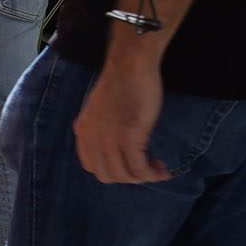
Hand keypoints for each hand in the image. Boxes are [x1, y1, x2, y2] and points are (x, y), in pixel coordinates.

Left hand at [75, 46, 169, 184]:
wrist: (130, 66)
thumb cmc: (121, 83)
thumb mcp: (100, 109)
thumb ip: (101, 127)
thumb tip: (112, 146)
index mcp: (83, 131)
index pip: (91, 166)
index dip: (112, 171)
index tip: (129, 166)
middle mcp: (92, 138)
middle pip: (107, 175)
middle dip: (128, 178)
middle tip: (146, 170)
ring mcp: (109, 139)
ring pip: (124, 175)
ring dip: (144, 178)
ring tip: (158, 171)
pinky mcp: (129, 137)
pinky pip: (139, 168)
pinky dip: (152, 174)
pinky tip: (163, 170)